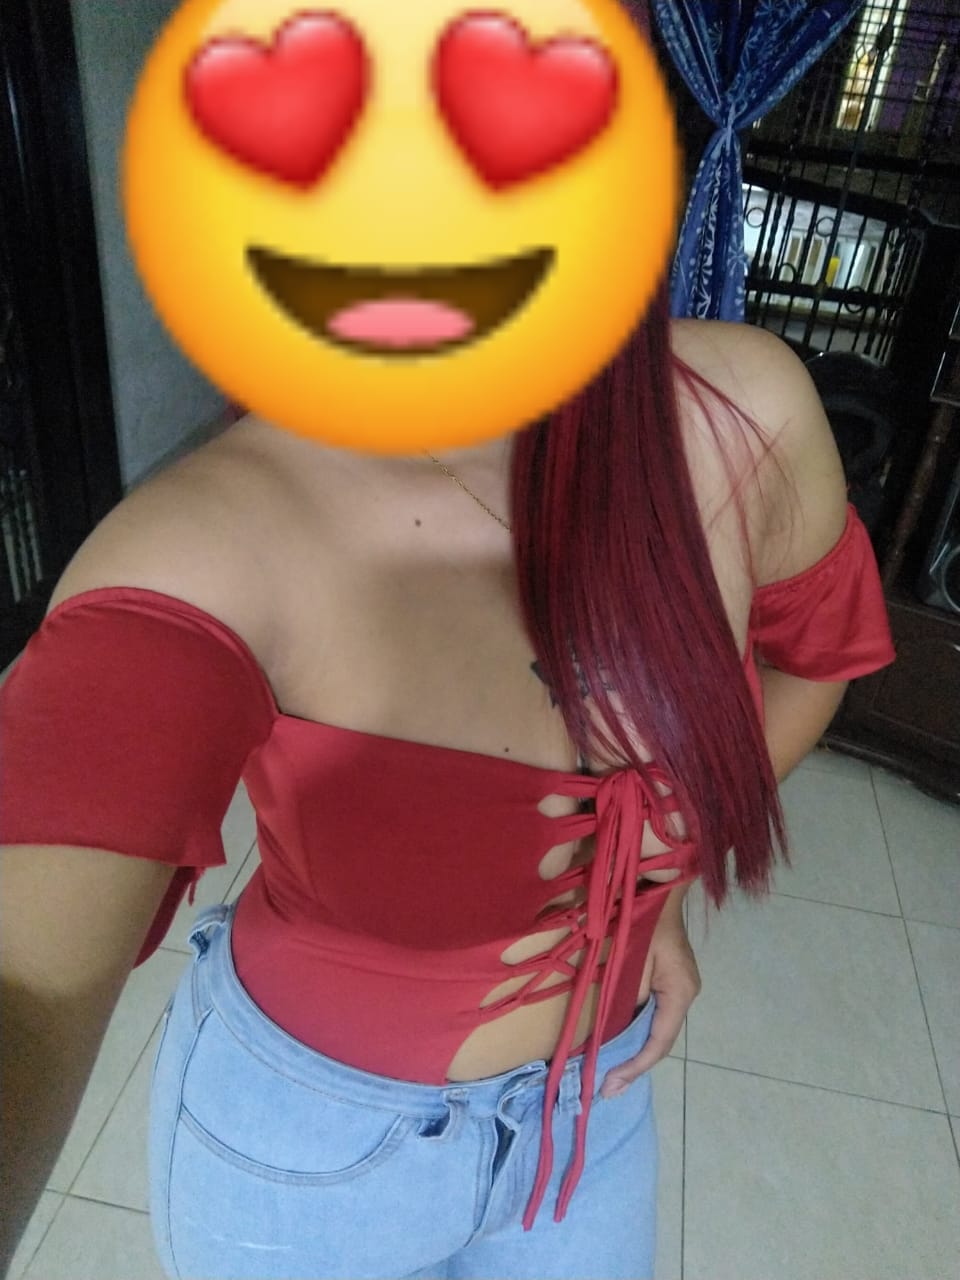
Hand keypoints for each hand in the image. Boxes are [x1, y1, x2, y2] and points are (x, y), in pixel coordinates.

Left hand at [599, 908, 700, 1098]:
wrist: (657, 888)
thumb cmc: (644, 919)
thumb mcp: (632, 958)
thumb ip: (628, 995)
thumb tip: (617, 1028)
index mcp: (680, 992)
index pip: (659, 1043)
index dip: (634, 1067)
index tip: (610, 1085)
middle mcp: (685, 994)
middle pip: (660, 1041)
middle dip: (634, 1065)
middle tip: (607, 1088)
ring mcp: (680, 988)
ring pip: (657, 1029)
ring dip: (635, 1050)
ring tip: (610, 1074)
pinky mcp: (671, 980)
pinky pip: (654, 1013)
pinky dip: (638, 1030)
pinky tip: (620, 1042)